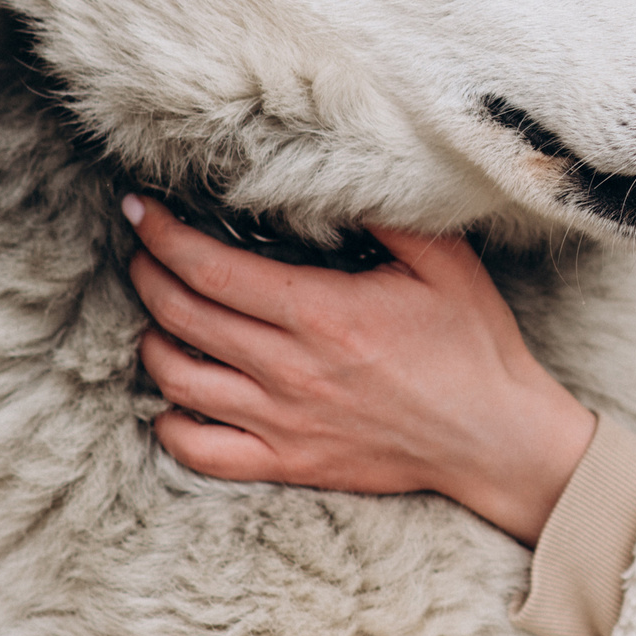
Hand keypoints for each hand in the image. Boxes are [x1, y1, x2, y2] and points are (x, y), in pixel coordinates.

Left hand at [124, 196, 596, 544]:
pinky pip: (199, 450)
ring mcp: (282, 422)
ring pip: (178, 380)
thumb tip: (333, 172)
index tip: (141, 209)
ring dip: (154, 340)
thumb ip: (386, 213)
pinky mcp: (288, 463)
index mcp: (321, 312)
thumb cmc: (472, 342)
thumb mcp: (443, 260)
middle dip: (149, 274)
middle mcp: (290, 370)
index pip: (211, 267)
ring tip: (159, 316)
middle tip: (143, 250)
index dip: (163, 234)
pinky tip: (173, 399)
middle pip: (183, 316)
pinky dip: (169, 423)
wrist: (495, 437)